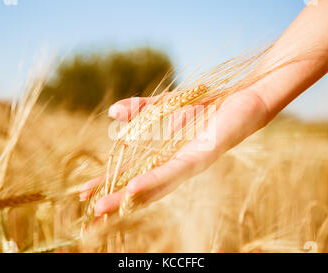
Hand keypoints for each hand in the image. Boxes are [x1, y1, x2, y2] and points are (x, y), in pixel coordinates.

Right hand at [79, 87, 269, 215]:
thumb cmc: (207, 106)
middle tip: (89, 214)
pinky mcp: (203, 157)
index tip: (84, 194)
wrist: (243, 97)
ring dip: (128, 197)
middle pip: (142, 188)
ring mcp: (189, 164)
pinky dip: (153, 180)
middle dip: (115, 201)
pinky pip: (175, 170)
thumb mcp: (166, 106)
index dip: (109, 185)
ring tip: (103, 208)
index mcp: (167, 157)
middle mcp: (176, 166)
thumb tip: (112, 113)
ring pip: (155, 186)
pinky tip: (133, 187)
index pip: (134, 174)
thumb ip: (140, 110)